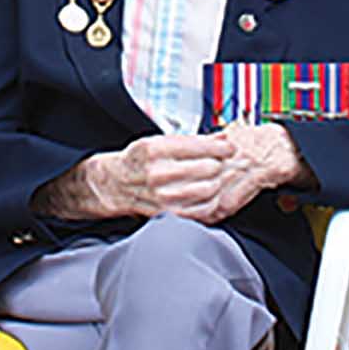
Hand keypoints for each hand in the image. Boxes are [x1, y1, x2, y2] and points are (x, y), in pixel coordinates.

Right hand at [86, 126, 305, 223]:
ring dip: (217, 181)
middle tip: (219, 162)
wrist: (119, 184)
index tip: (229, 147)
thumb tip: (224, 136)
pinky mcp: (170, 213)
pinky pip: (204, 208)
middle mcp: (159, 173)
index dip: (222, 146)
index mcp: (156, 149)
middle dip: (219, 163)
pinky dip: (212, 200)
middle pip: (209, 168)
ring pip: (209, 188)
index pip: (201, 146)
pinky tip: (208, 192)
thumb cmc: (141, 159)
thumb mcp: (161, 140)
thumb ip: (194, 139)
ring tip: (213, 176)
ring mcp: (164, 196)